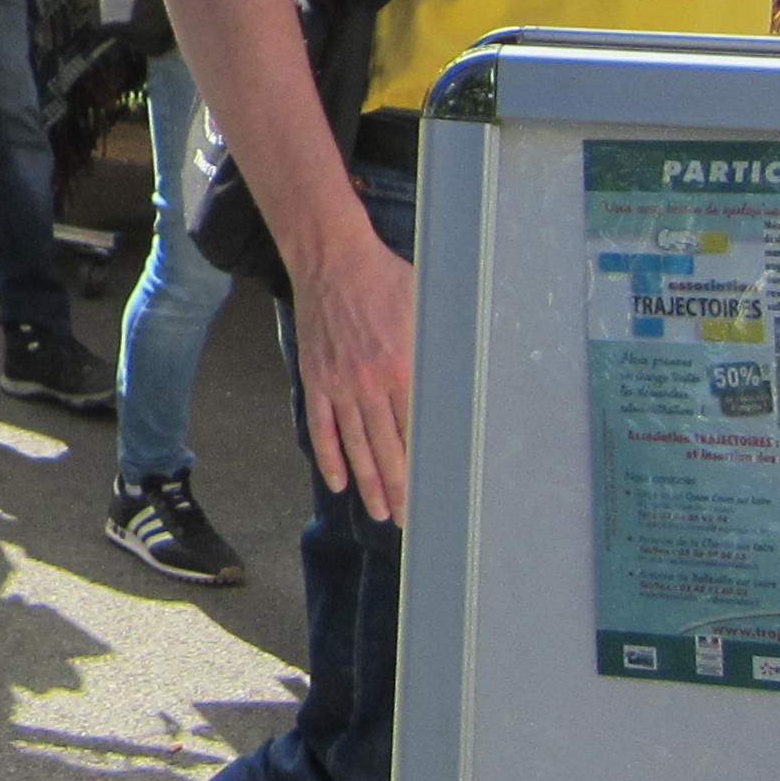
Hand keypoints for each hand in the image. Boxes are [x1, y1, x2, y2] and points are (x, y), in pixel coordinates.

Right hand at [285, 212, 415, 522]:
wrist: (332, 259)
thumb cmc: (384, 279)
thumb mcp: (425, 309)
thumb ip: (439, 347)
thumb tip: (463, 374)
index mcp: (403, 368)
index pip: (416, 433)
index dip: (424, 469)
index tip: (434, 495)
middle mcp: (370, 384)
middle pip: (388, 449)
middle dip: (399, 490)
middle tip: (408, 520)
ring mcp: (340, 384)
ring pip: (356, 446)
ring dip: (368, 483)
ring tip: (379, 512)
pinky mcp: (316, 379)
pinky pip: (322, 427)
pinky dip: (329, 457)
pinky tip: (339, 481)